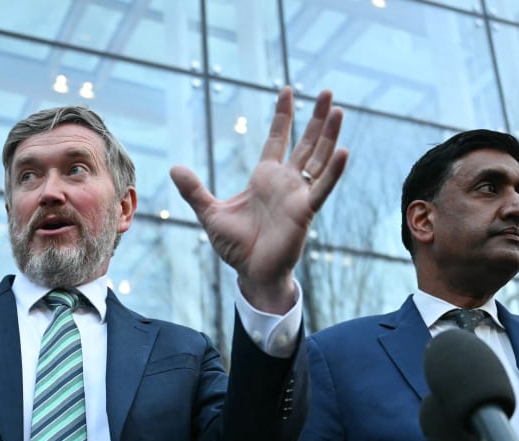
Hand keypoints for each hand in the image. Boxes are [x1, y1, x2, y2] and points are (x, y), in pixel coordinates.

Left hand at [170, 87, 347, 313]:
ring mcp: (298, 194)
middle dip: (316, 118)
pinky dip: (333, 171)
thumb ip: (195, 190)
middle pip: (305, 142)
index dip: (283, 116)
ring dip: (329, 136)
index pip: (277, 139)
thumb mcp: (210, 213)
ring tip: (338, 110)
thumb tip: (174, 168)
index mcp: (264, 178)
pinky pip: (322, 188)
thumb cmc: (236, 246)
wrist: (252, 272)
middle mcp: (285, 182)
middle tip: (326, 92)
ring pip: (319, 159)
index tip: (286, 90)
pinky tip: (343, 151)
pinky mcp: (306, 211)